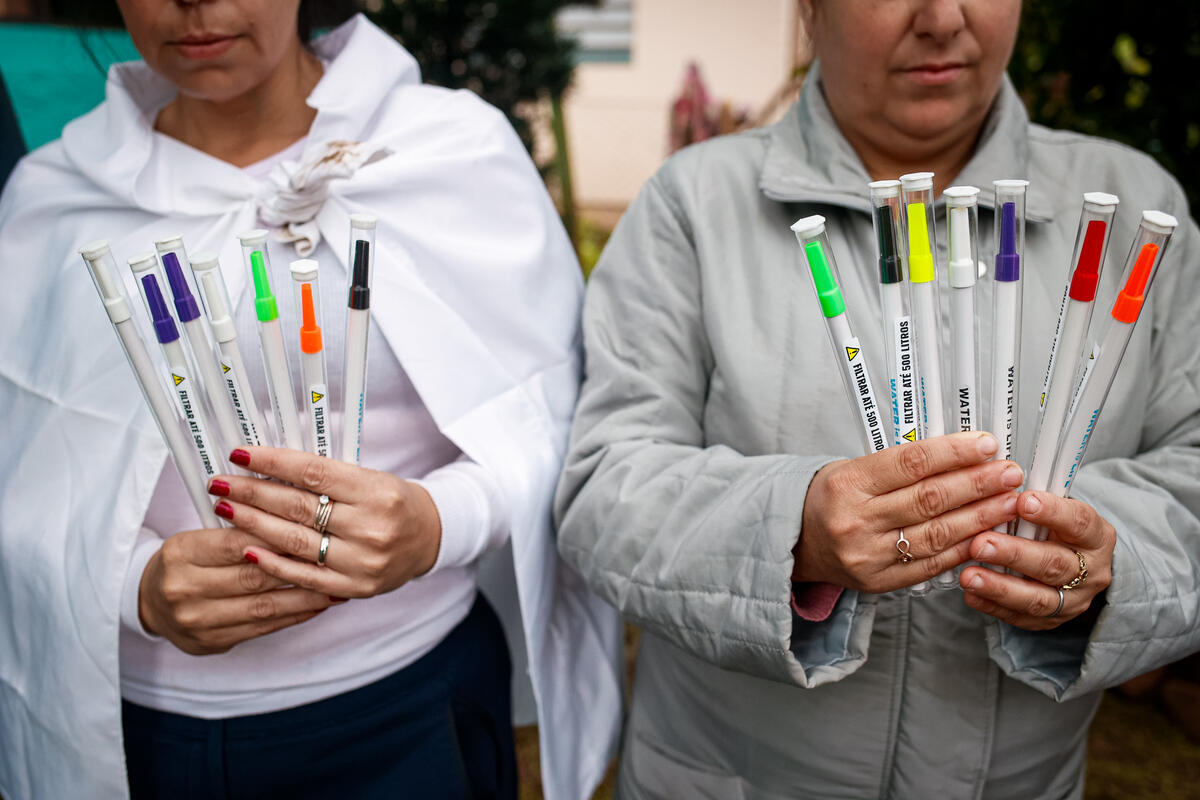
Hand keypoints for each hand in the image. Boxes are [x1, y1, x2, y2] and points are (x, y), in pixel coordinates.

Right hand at [139, 527, 338, 655]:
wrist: (150, 603)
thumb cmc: (186, 561)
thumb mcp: (197, 536)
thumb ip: (236, 528)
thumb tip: (290, 511)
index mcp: (181, 553)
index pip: (235, 541)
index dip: (275, 534)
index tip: (312, 527)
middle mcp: (185, 588)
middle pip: (253, 575)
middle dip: (299, 565)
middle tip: (335, 555)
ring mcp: (197, 620)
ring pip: (263, 605)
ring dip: (306, 595)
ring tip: (338, 583)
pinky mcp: (212, 642)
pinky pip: (263, 627)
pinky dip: (295, 615)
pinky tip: (320, 603)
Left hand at [207, 447, 441, 599]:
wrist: (429, 538)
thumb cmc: (393, 501)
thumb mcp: (370, 478)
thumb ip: (325, 476)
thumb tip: (268, 465)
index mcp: (376, 491)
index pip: (314, 473)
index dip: (273, 462)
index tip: (240, 454)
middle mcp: (372, 527)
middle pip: (299, 507)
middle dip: (252, 493)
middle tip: (220, 482)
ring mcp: (363, 561)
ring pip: (296, 542)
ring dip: (253, 525)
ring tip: (225, 508)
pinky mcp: (356, 588)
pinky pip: (305, 576)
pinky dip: (273, 563)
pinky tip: (247, 548)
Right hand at [795, 431, 1022, 592]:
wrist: (798, 542)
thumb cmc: (833, 497)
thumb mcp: (853, 468)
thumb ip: (902, 464)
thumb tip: (963, 453)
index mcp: (848, 483)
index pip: (910, 463)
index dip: (953, 452)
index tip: (987, 444)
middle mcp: (856, 520)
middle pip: (928, 499)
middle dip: (977, 484)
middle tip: (1010, 472)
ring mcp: (868, 555)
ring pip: (936, 534)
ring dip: (980, 517)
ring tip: (1009, 501)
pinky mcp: (879, 581)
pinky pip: (930, 564)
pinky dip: (962, 548)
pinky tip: (987, 534)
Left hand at [960, 491, 1113, 629]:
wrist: (1078, 568)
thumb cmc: (1056, 528)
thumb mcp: (1056, 509)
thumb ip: (1032, 501)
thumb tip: (994, 482)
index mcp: (1096, 535)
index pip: (1079, 522)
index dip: (1052, 512)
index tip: (1022, 501)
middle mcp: (1092, 571)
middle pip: (1054, 564)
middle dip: (1014, 554)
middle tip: (979, 543)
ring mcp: (1074, 600)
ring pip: (1038, 598)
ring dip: (999, 587)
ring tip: (968, 575)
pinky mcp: (1051, 621)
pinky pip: (1021, 617)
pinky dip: (992, 606)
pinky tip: (971, 595)